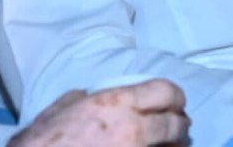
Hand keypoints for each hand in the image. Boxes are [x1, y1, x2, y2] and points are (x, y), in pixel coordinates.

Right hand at [9, 78, 189, 146]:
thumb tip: (85, 96)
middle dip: (180, 126)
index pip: (165, 91)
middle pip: (176, 123)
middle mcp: (132, 128)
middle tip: (179, 128)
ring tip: (172, 146)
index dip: (175, 97)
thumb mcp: (52, 114)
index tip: (175, 103)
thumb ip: (75, 101)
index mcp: (114, 104)